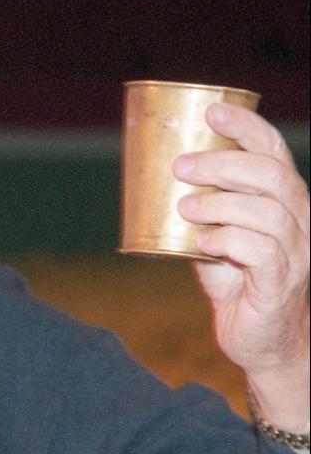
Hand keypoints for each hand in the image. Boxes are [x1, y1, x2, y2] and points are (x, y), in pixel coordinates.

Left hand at [175, 102, 309, 429]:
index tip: (212, 112)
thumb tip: (157, 184)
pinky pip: (261, 252)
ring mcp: (296, 253)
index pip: (274, 153)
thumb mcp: (213, 240)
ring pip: (268, 212)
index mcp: (284, 202)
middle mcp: (299, 221)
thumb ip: (198, 213)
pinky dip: (227, 241)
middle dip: (224, 164)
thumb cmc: (238, 284)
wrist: (260, 341)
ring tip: (185, 208)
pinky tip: (203, 243)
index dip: (247, 127)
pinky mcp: (281, 283)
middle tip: (181, 168)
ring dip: (221, 204)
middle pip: (273, 177)